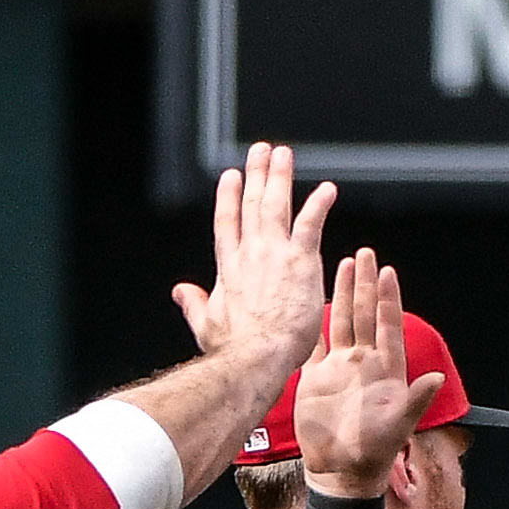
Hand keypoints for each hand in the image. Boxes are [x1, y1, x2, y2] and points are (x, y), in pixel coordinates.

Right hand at [173, 142, 332, 379]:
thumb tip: (179, 292)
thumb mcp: (206, 326)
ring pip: (276, 206)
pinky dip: (318, 205)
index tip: (231, 176)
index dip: (229, 198)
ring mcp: (274, 255)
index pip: (228, 224)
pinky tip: (328, 189)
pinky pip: (310, 224)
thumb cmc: (233, 352)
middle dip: (257, 175)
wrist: (256, 358)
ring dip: (280, 177)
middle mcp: (250, 255)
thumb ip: (194, 305)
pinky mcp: (300, 262)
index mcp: (229, 269)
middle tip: (261, 151)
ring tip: (284, 154)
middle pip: (252, 206)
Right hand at [293, 250, 441, 500]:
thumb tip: (437, 377)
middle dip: (366, 284)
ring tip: (344, 264)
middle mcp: (363, 362)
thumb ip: (417, 398)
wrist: (342, 471)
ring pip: (341, 322)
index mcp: (386, 368)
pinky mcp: (316, 379)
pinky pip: (315, 344)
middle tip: (366, 253)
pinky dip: (314, 323)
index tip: (388, 272)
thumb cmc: (375, 450)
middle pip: (365, 314)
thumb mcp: (400, 424)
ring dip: (343, 294)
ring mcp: (339, 368)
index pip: (388, 325)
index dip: (388, 299)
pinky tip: (311, 301)